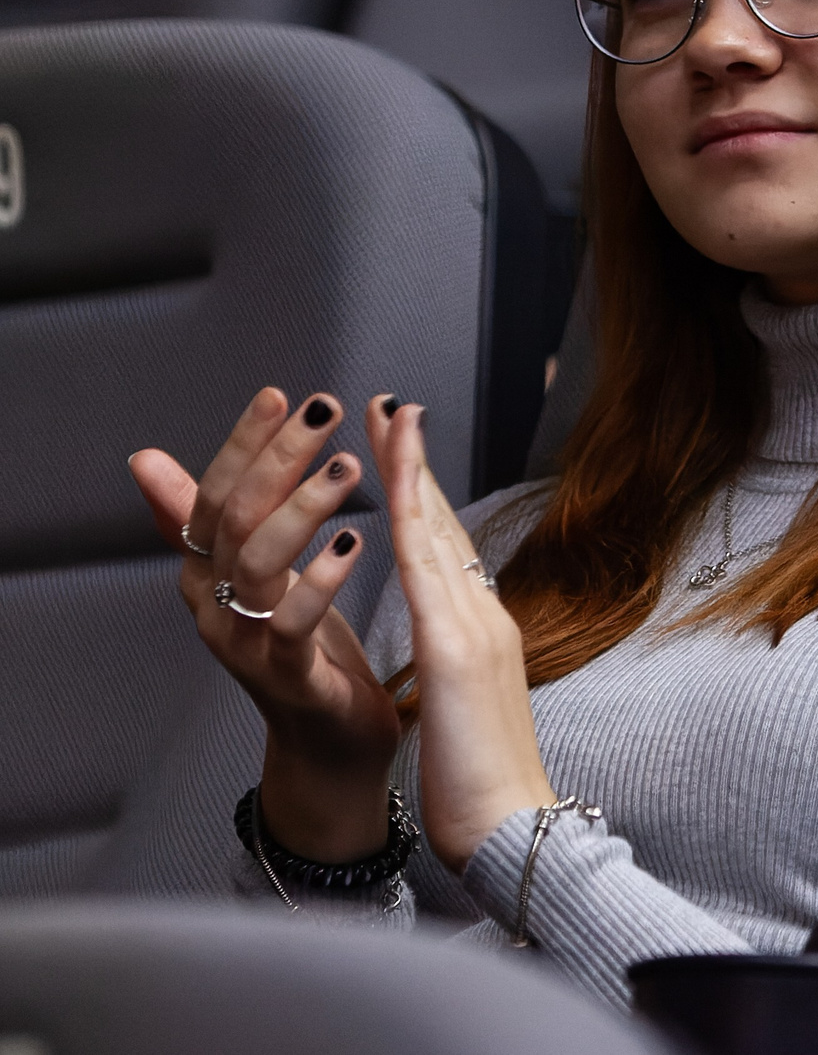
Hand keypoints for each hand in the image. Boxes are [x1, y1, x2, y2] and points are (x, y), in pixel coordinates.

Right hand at [130, 389, 398, 861]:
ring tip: (348, 465)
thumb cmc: (300, 645)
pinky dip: (323, 578)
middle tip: (325, 410)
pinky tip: (356, 544)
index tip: (281, 394)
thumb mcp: (257, 572)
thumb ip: (206, 517)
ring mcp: (242, 641)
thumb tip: (144, 459)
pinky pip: (293, 621)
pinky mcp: (285, 675)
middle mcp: (212, 603)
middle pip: (234, 517)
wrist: (328, 740)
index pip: (212, 493)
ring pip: (258, 562)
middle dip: (278, 457)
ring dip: (303, 507)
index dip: (243, 443)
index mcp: (206, 572)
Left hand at [368, 396, 555, 872]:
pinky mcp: (458, 654)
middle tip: (391, 404)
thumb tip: (449, 654)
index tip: (402, 452)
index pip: (448, 551)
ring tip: (388, 419)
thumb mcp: (468, 713)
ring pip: (438, 534)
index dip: (424, 498)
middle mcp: (485, 618)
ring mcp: (476, 630)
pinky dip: (409, 522)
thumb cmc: (489, 788)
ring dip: (409, 471)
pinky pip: (425, 574)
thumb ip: (459, 673)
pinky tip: (390, 488)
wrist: (519, 831)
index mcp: (482, 634)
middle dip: (414, 463)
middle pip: (446, 525)